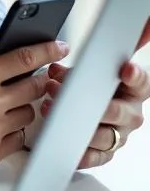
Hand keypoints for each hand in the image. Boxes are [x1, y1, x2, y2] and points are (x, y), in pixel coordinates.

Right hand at [0, 27, 68, 174]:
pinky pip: (21, 137)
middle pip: (35, 87)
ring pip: (30, 113)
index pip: (26, 58)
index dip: (48, 50)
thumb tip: (0, 35)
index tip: (61, 46)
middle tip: (29, 79)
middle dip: (36, 80)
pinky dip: (14, 129)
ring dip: (23, 106)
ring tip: (4, 103)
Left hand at [41, 19, 149, 168]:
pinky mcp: (105, 152)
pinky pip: (96, 156)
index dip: (134, 75)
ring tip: (49, 106)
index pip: (140, 81)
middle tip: (60, 87)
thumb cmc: (85, 83)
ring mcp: (119, 134)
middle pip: (118, 111)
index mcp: (132, 88)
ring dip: (76, 122)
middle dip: (88, 100)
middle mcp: (130, 112)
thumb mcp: (88, 66)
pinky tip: (64, 142)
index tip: (125, 68)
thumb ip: (91, 55)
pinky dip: (80, 151)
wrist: (77, 107)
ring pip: (105, 134)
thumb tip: (111, 34)